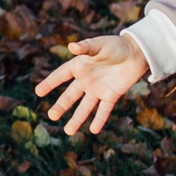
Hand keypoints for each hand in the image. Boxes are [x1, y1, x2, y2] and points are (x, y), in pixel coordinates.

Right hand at [35, 33, 149, 135]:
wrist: (137, 52)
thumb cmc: (116, 45)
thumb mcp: (100, 44)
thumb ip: (86, 47)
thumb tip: (71, 46)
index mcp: (80, 66)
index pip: (61, 76)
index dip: (50, 83)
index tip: (38, 92)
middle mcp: (86, 80)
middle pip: (70, 95)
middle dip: (61, 106)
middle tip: (51, 116)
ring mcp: (98, 89)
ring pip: (85, 107)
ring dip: (77, 119)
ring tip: (68, 132)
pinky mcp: (111, 96)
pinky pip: (104, 110)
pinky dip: (99, 120)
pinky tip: (93, 130)